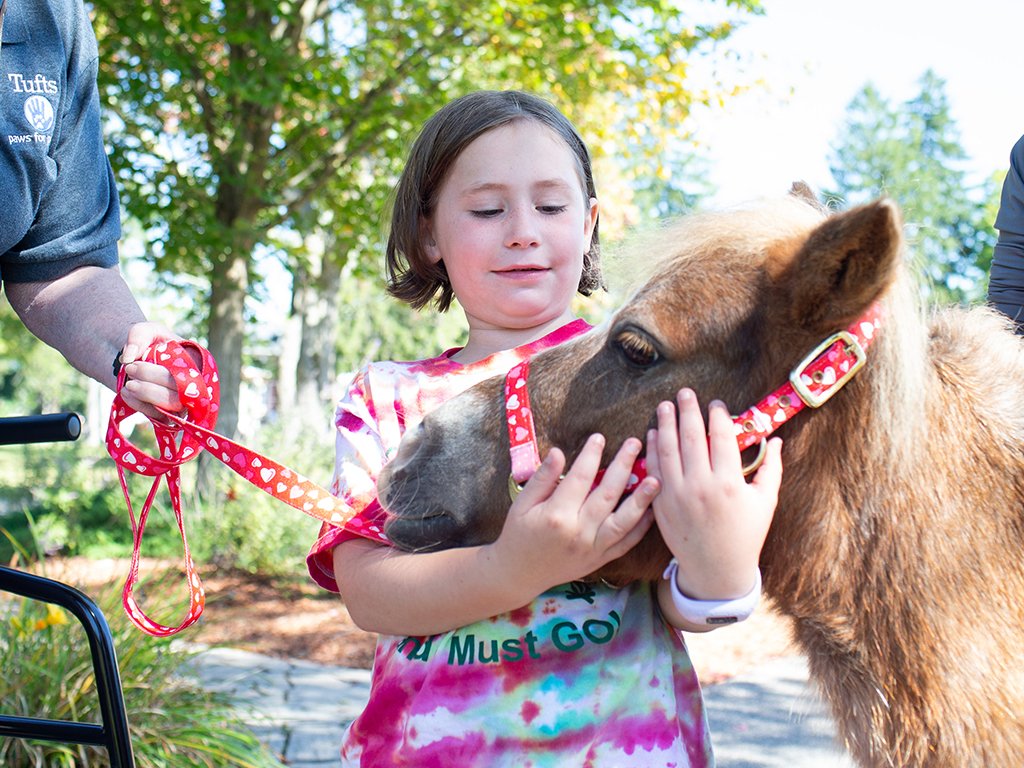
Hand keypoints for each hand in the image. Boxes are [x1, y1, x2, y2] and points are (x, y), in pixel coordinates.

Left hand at [117, 322, 200, 420]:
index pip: (189, 372)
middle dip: (152, 384)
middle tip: (128, 370)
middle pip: (181, 391)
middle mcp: (195, 383)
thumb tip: (129, 358)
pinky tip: (126, 393)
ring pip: (173, 406)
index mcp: (196, 361)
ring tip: (128, 384)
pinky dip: (140, 406)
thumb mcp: (144, 331)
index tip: (133, 363)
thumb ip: (138, 336)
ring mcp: (184, 401)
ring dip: (147, 395)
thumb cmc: (147, 344)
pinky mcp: (171, 415)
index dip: (161, 373)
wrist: (136, 361)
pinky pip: (160, 417)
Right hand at [489, 433, 658, 593]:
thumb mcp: (522, 504)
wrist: (519, 574)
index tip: (599, 437)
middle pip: (607, 494)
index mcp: (557, 515)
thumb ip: (542, 478)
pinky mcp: (600, 560)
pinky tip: (651, 511)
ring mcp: (592, 548)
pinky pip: (626, 544)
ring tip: (656, 479)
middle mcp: (579, 532)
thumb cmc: (518, 534)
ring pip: (624, 521)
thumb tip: (557, 452)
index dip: (591, 455)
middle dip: (623, 466)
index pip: (580, 478)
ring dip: (642, 499)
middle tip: (635, 443)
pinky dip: (641, 528)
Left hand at [646, 388, 781, 600]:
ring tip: (665, 405)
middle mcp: (701, 487)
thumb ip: (771, 469)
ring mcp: (677, 495)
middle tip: (685, 392)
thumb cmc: (745, 534)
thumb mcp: (765, 502)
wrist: (715, 569)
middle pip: (691, 438)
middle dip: (688, 411)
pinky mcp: (660, 504)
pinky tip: (653, 433)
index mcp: (729, 484)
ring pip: (667, 450)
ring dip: (665, 424)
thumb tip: (776, 439)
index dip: (718, 416)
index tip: (716, 404)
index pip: (721, 438)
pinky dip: (652, 449)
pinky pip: (653, 470)